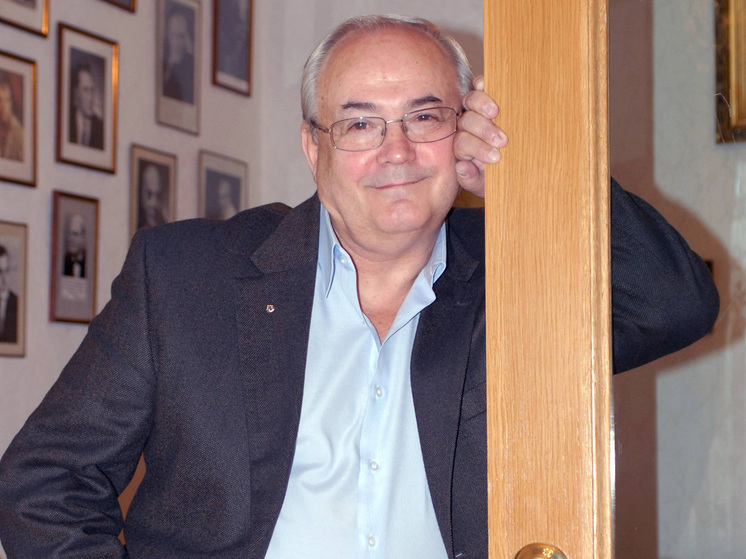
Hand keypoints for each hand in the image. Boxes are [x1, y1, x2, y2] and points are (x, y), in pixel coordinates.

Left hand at [453, 76, 507, 197]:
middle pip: (466, 122)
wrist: (518, 172)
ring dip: (481, 104)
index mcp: (463, 147)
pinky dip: (483, 84)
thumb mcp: (486, 185)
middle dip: (483, 130)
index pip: (462, 143)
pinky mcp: (489, 97)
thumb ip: (471, 180)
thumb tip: (462, 167)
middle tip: (502, 140)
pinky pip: (480, 85)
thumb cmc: (499, 177)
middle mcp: (467, 127)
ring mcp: (477, 110)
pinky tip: (491, 86)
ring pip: (470, 101)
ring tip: (496, 112)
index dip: (476, 148)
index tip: (496, 157)